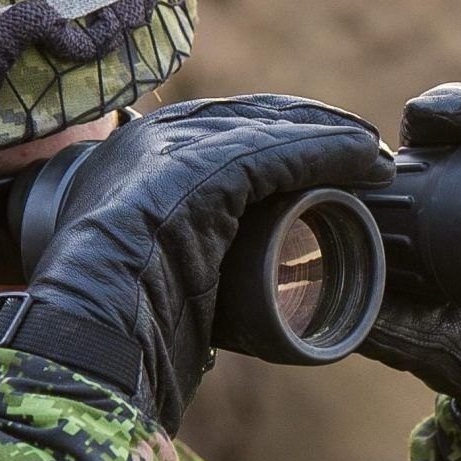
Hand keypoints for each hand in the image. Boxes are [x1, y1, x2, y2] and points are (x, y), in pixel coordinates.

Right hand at [0, 96, 388, 432]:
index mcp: (136, 160)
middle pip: (252, 117)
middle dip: (316, 130)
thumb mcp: (157, 277)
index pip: (226, 126)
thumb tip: (222, 301)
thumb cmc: (121, 329)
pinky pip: (274, 152)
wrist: (88, 342)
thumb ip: (185, 263)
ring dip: (332, 139)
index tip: (335, 153)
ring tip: (373, 157)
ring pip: (269, 129)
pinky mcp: (193, 170)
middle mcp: (149, 141)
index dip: (287, 135)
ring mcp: (169, 151)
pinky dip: (324, 152)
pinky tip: (360, 156)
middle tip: (366, 154)